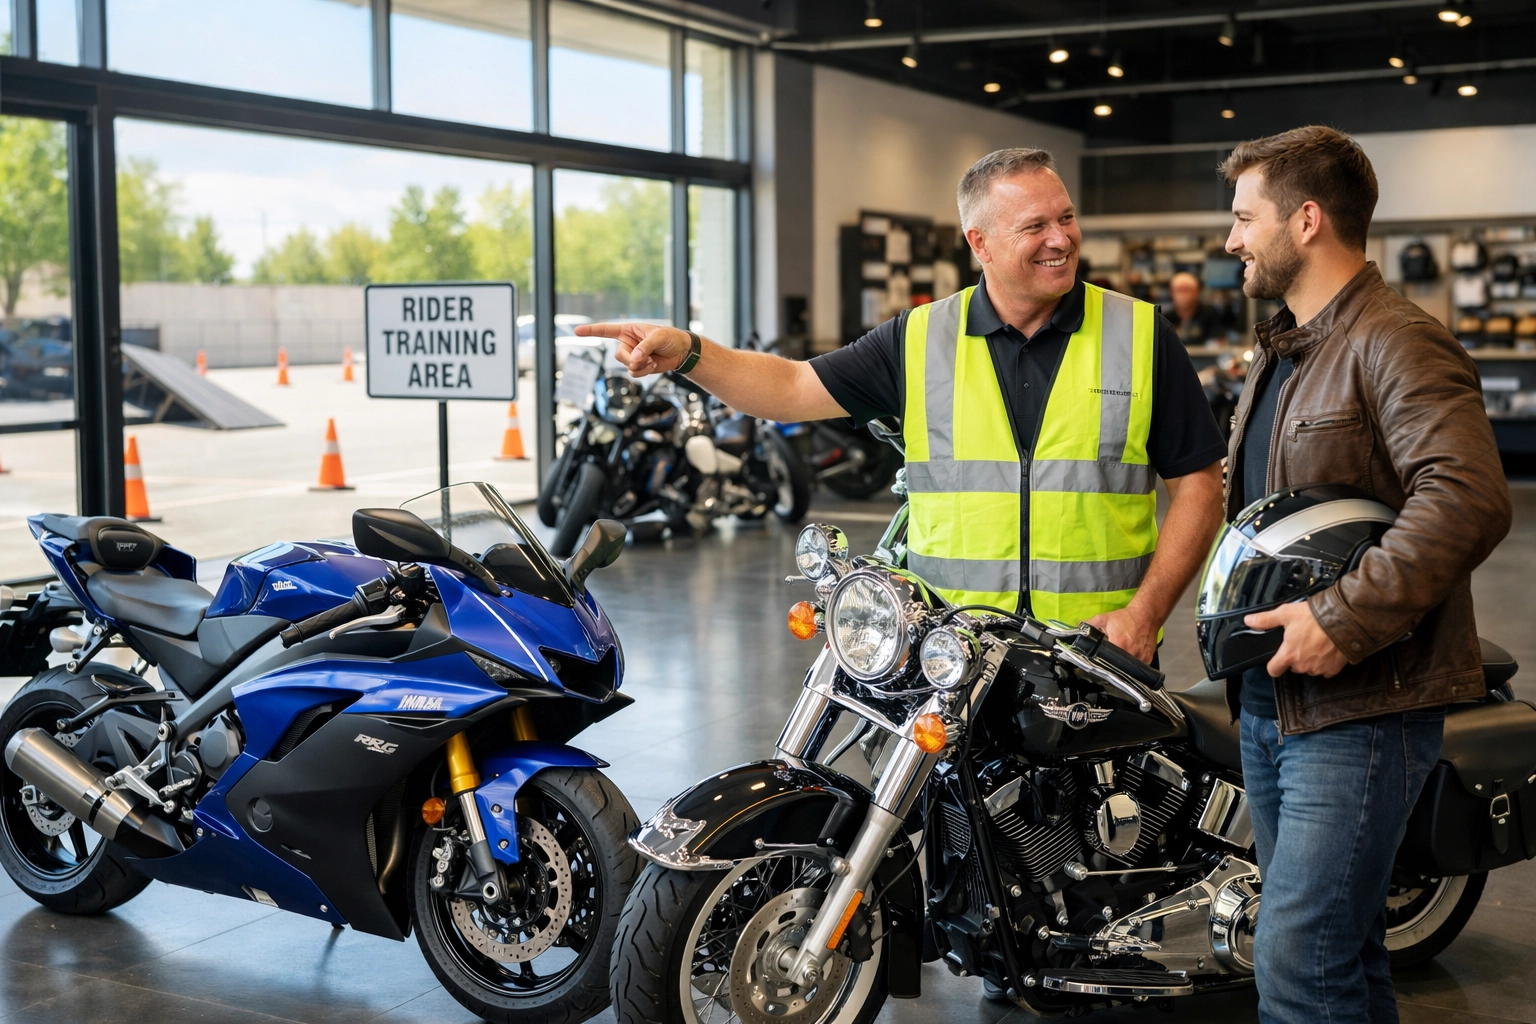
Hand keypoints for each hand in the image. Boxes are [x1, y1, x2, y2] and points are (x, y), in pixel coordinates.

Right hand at [575, 323, 690, 376]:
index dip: (591, 330)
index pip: (606, 330)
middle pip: (618, 355)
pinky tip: (653, 366)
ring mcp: (632, 356)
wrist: (681, 352)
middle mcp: (627, 343)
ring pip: (626, 366)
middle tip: (644, 359)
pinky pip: (633, 373)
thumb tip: (635, 359)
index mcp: (628, 330)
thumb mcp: (658, 337)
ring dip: (639, 367)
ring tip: (652, 361)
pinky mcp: (639, 367)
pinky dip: (643, 372)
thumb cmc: (670, 338)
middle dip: (631, 360)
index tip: (577, 331)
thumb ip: (645, 347)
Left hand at [1085, 604, 1157, 664]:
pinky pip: (1137, 667)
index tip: (1098, 662)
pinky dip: (1132, 666)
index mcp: (1118, 644)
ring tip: (1118, 659)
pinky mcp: (1148, 659)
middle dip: (1111, 665)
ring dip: (1122, 666)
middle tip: (1107, 660)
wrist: (1146, 615)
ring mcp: (1141, 658)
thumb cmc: (1125, 617)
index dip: (1101, 662)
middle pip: (1117, 667)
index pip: (1106, 660)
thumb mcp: (1104, 618)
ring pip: (1128, 670)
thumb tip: (1076, 632)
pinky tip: (1128, 659)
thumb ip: (1089, 626)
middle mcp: (1131, 653)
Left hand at [1244, 600, 1347, 677]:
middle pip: (1293, 666)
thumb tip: (1248, 621)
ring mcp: (1319, 669)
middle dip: (1295, 656)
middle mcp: (1302, 666)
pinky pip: (1325, 669)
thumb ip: (1266, 620)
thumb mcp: (1286, 614)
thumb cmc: (1315, 617)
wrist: (1344, 621)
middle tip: (1301, 641)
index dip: (1273, 665)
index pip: (1273, 670)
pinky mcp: (1333, 669)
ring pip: (1309, 668)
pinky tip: (1327, 648)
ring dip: (1310, 659)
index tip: (1276, 658)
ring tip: (1316, 642)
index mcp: (1288, 655)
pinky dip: (1325, 661)